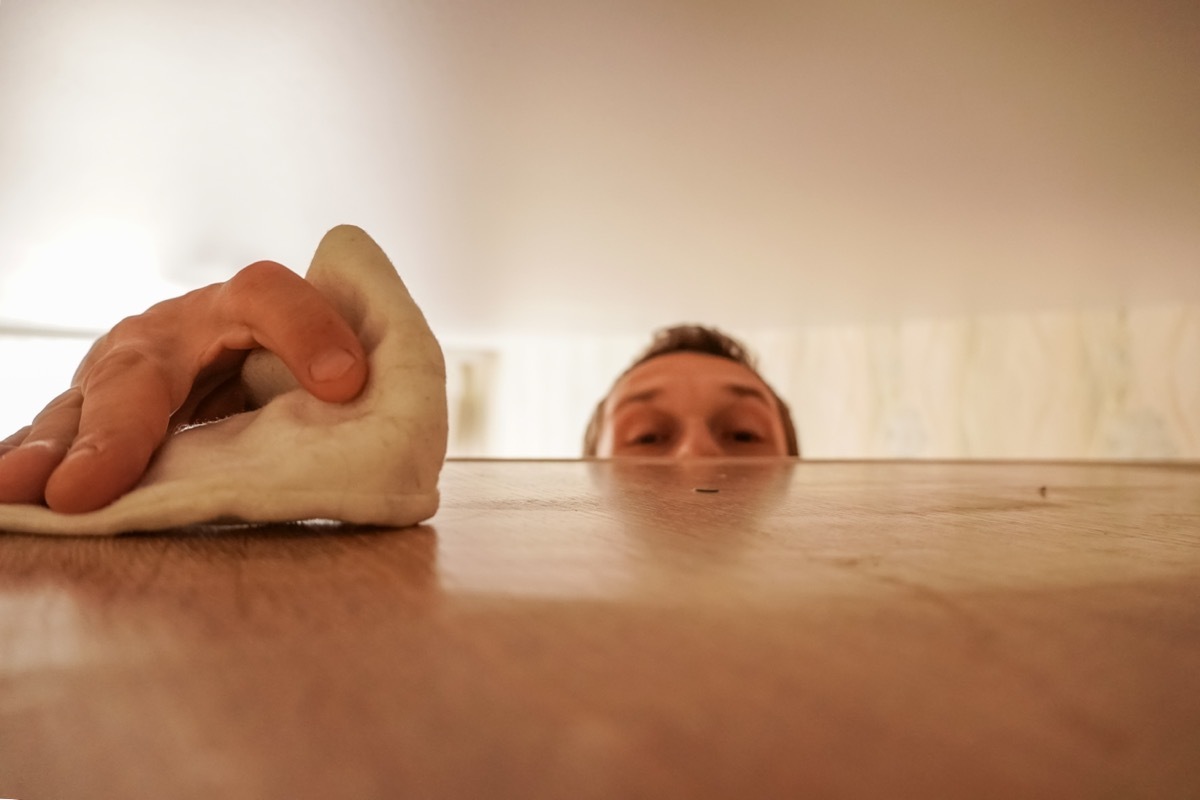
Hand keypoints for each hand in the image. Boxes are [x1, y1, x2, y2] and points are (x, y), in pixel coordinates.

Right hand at [0, 261, 367, 513]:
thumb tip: (357, 389)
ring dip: (48, 450)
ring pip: (79, 405)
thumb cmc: (310, 367)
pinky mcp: (93, 412)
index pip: (268, 296)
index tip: (343, 382)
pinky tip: (4, 491)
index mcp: (244, 304)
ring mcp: (123, 371)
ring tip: (19, 489)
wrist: (253, 364)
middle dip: (117, 428)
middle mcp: (173, 331)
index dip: (306, 330)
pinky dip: (28, 460)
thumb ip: (355, 362)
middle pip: (140, 365)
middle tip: (90, 483)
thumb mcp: (344, 358)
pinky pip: (52, 436)